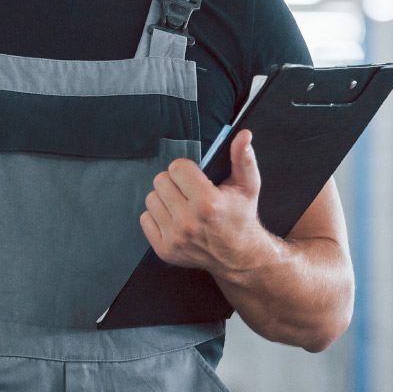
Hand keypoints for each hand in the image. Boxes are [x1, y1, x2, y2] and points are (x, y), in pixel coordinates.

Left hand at [139, 129, 275, 276]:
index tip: (197, 179)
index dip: (187, 170)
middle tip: (190, 193)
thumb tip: (243, 135)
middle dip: (175, 183)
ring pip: (151, 199)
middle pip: (160, 181)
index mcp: (208, 203)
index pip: (176, 167)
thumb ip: (243, 158)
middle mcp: (188, 222)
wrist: (239, 257)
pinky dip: (157, 217)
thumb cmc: (241, 216)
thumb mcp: (248, 186)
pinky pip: (145, 219)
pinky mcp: (164, 250)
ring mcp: (175, 238)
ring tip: (183, 206)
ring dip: (165, 199)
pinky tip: (175, 220)